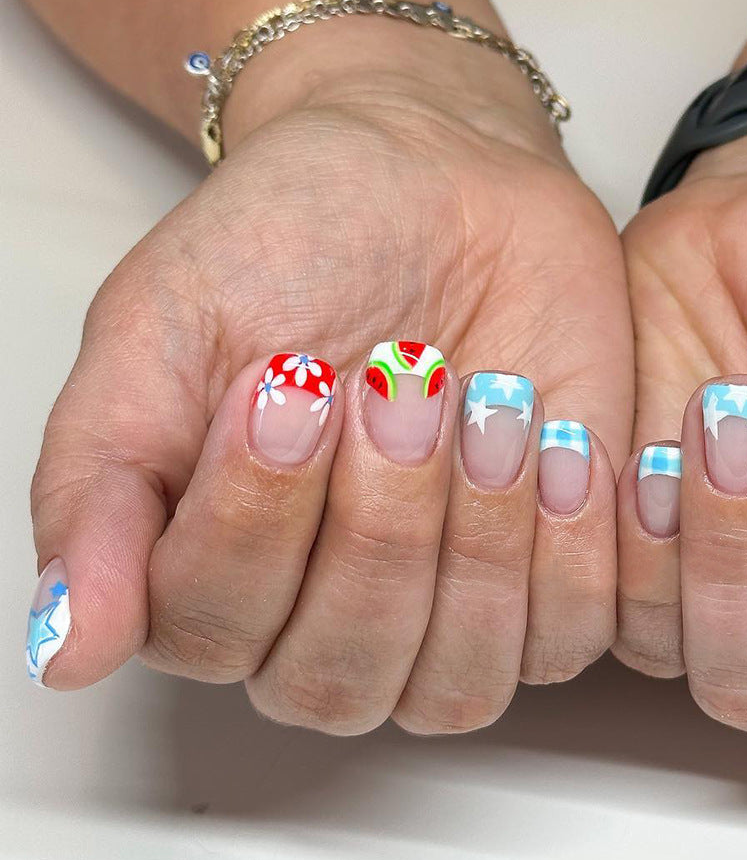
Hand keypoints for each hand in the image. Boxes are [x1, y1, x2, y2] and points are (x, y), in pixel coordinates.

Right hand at [27, 34, 631, 734]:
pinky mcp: (550, 579)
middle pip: (339, 678)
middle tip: (400, 377)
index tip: (286, 377)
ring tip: (486, 397)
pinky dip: (568, 546)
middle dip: (377, 524)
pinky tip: (557, 439)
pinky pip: (566, 639)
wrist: (440, 177)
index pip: (213, 633)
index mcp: (211, 570)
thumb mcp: (162, 330)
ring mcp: (447, 609)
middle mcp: (326, 615)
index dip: (254, 518)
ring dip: (474, 537)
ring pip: (457, 682)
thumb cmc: (295, 243)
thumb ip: (98, 484)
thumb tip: (64, 650)